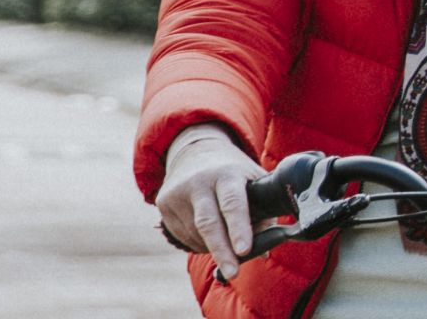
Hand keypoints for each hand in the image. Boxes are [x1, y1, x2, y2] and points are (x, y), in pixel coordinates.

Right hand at [152, 124, 269, 278]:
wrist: (196, 153)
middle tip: (233, 272)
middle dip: (222, 251)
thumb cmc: (235, 174)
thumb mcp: (254, 182)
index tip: (244, 250)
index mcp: (227, 174)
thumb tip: (263, 251)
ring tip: (226, 246)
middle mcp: (199, 181)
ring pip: (195, 234)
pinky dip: (198, 243)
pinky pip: (182, 235)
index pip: (233, 203)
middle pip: (209, 223)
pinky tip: (207, 237)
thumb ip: (263, 214)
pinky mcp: (163, 203)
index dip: (239, 228)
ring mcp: (177, 192)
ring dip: (213, 248)